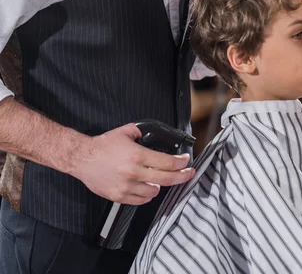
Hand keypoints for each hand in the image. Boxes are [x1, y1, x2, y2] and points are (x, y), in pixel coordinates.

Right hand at [72, 123, 194, 205]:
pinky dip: (147, 195)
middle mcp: (133, 172)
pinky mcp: (119, 196)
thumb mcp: (125, 131)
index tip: (186, 162)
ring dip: (160, 185)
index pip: (167, 162)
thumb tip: (153, 134)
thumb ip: (142, 131)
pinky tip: (146, 187)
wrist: (82, 158)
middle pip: (166, 179)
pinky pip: (140, 200)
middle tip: (189, 174)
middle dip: (182, 177)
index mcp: (137, 155)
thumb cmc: (102, 146)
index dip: (181, 163)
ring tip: (158, 179)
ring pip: (154, 192)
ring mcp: (126, 187)